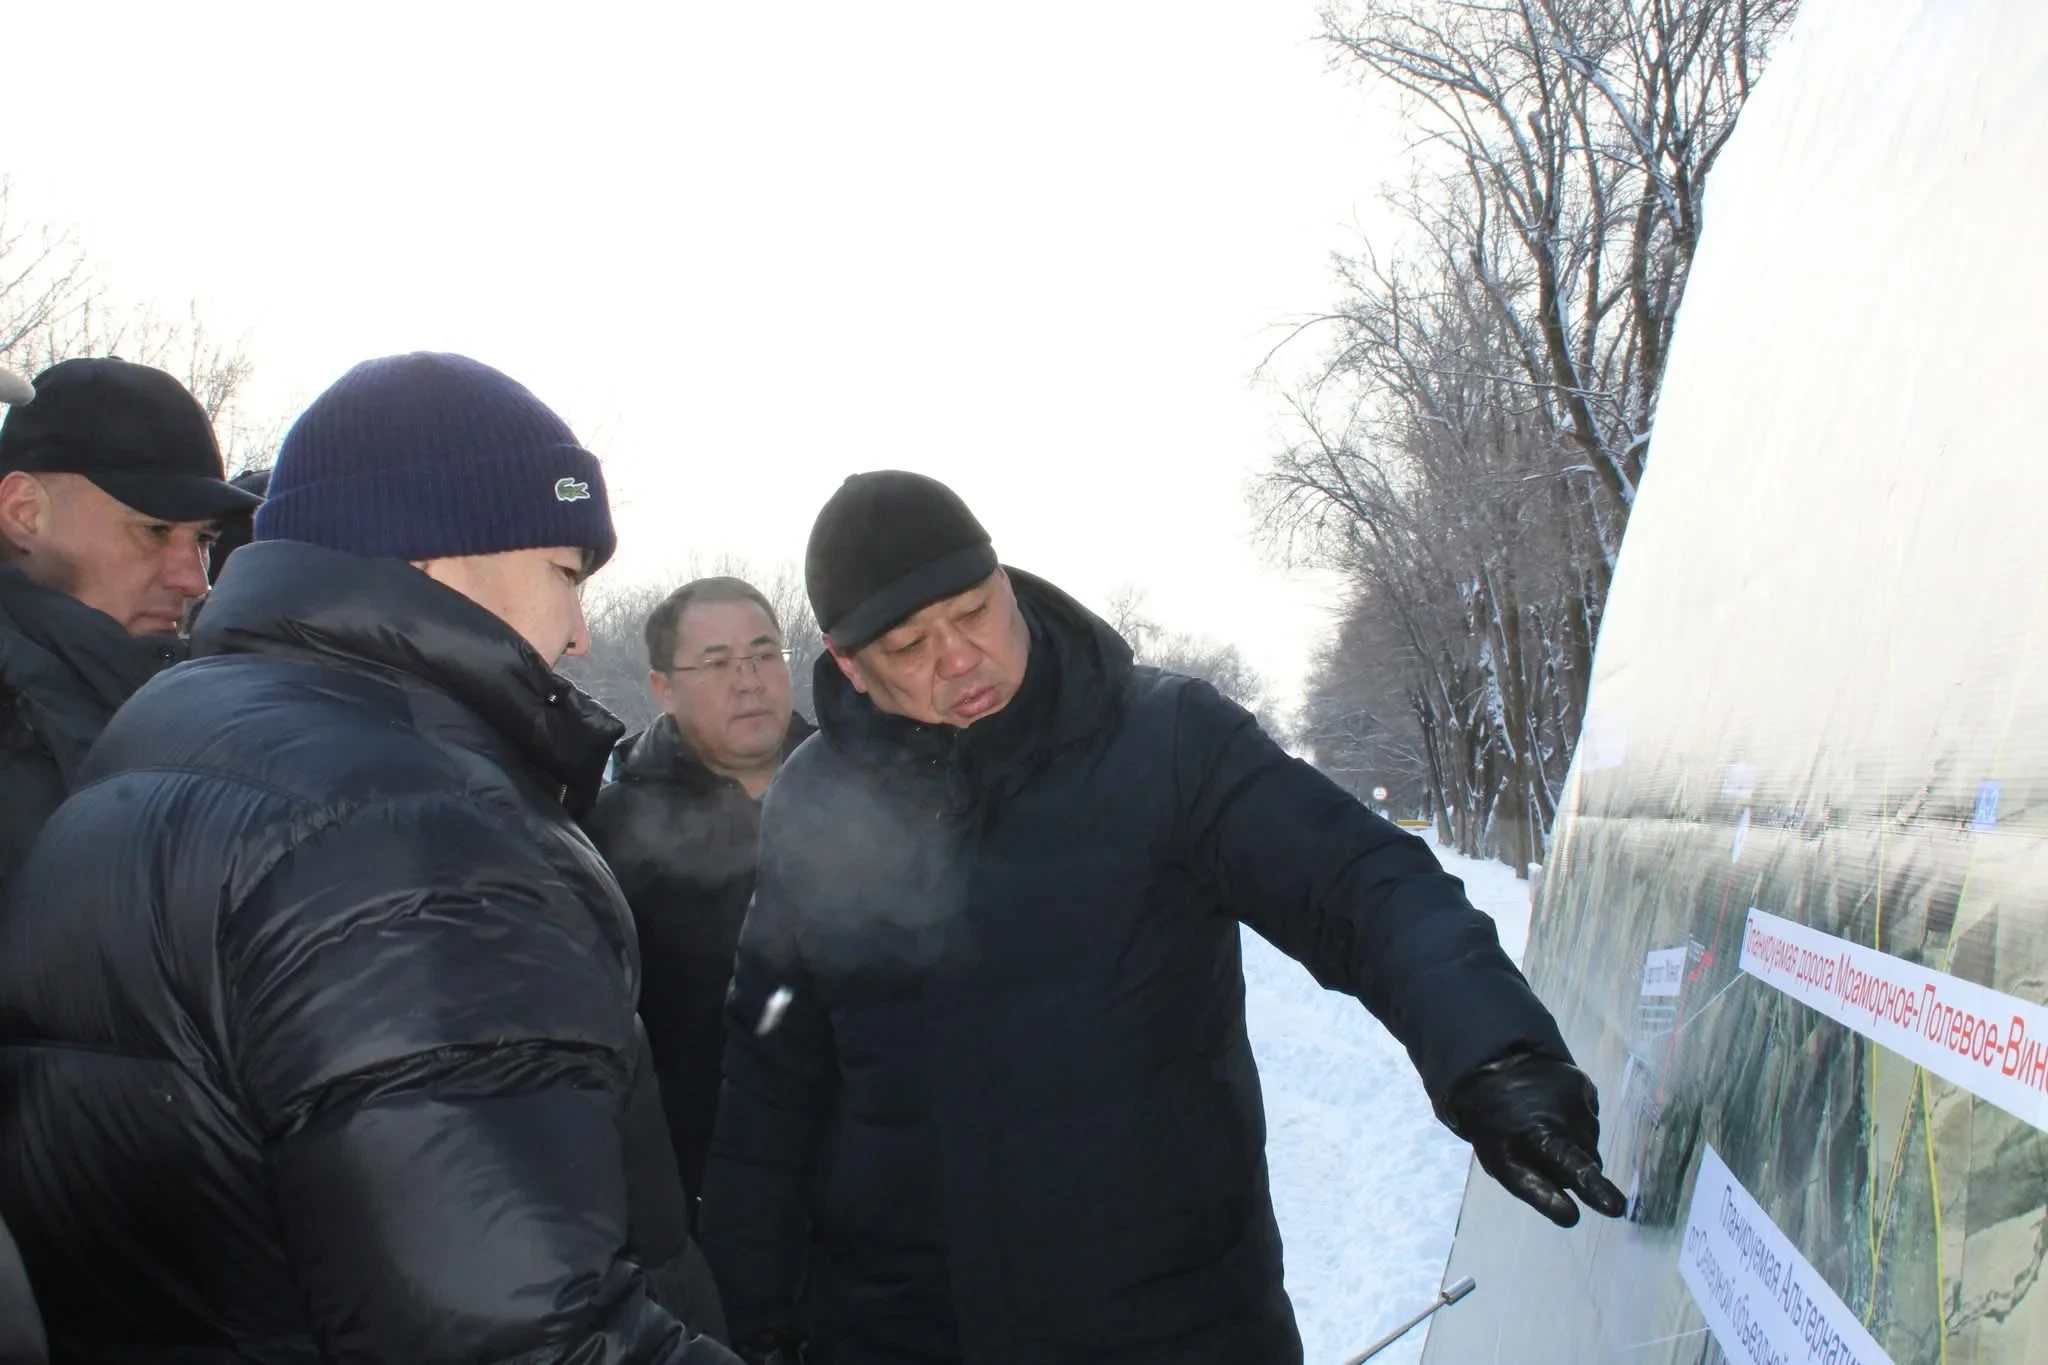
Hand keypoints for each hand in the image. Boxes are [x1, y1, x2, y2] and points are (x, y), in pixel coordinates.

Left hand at [1445, 1050, 1626, 1227]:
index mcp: (1541, 1139)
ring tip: (1545, 1128)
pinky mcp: (1585, 1084)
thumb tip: (1571, 1217)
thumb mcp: (1502, 1163)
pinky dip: (1577, 1121)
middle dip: (1576, 1169)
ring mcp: (1579, 1097)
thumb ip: (1536, 1189)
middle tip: (1545, 1156)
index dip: (1594, 1190)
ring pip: (1590, 1140)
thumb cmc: (1496, 1129)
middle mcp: (1567, 1117)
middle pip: (1589, 1162)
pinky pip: (1590, 1117)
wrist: (1493, 1069)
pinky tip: (1554, 1112)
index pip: (1573, 1169)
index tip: (1615, 1208)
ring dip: (1574, 1143)